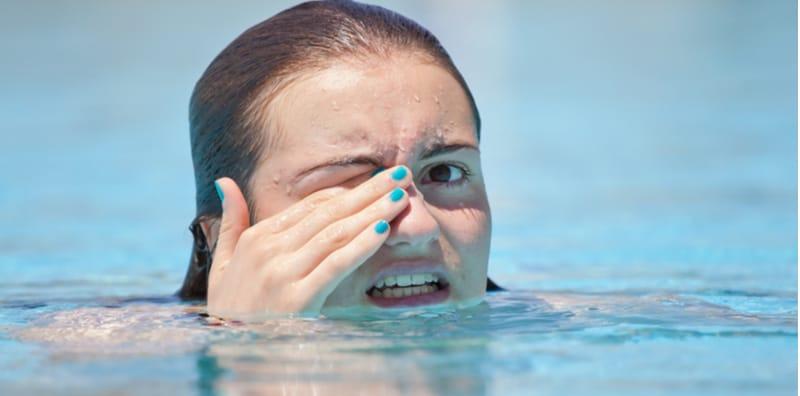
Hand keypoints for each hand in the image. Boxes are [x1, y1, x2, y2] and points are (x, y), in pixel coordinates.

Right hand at [207, 166, 411, 319]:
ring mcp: (284, 272)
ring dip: (372, 213)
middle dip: (369, 192)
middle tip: (401, 174)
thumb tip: (225, 181)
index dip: (348, 191)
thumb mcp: (223, 262)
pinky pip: (336, 265)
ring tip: (400, 197)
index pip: (312, 206)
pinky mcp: (298, 298)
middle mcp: (271, 249)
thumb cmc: (231, 308)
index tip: (378, 180)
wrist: (228, 349)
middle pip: (330, 213)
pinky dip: (360, 246)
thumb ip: (231, 221)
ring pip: (336, 234)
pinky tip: (383, 231)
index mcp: (259, 238)